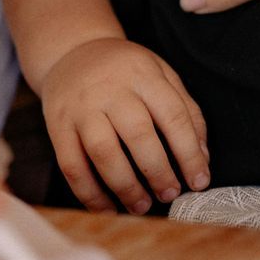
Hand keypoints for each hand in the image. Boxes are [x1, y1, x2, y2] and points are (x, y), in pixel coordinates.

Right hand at [40, 37, 209, 213]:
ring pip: (103, 152)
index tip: (199, 182)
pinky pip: (72, 165)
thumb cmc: (124, 71)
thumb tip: (202, 157)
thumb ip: (186, 110)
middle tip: (169, 194)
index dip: (189, 153)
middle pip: (138, 134)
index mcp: (142, 74)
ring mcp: (80, 108)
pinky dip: (89, 193)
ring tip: (141, 206)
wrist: (71, 52)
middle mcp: (110, 89)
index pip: (173, 116)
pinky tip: (107, 208)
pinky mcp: (57, 126)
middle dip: (157, 171)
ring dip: (125, 186)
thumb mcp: (160, 74)